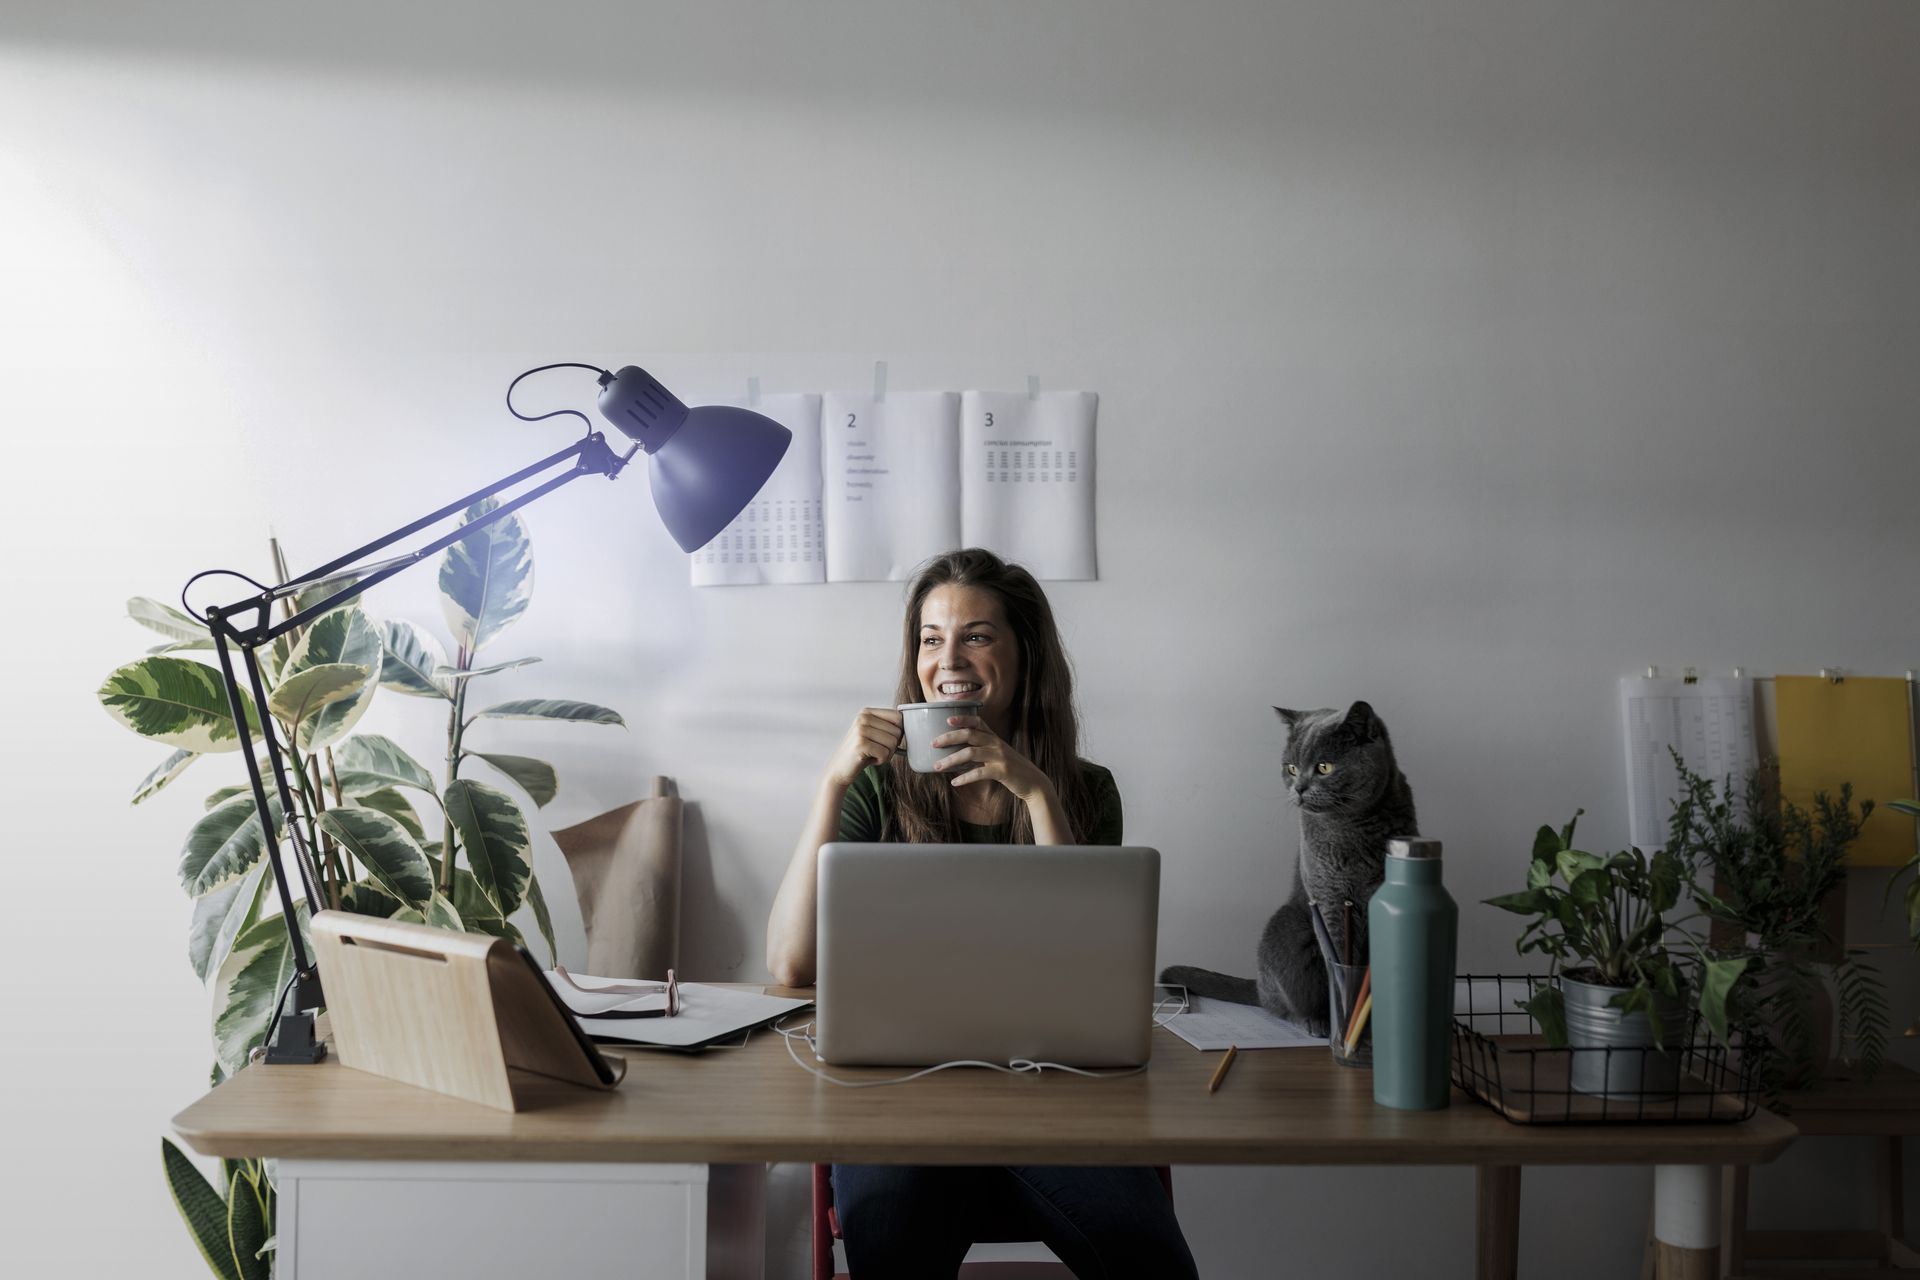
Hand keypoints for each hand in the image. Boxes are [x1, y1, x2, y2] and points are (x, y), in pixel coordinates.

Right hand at [825, 707, 903, 786]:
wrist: (840, 769)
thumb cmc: (862, 752)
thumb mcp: (874, 734)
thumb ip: (888, 726)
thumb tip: (912, 727)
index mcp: (867, 712)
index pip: (898, 716)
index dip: (898, 732)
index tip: (886, 740)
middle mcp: (863, 717)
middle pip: (898, 731)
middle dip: (892, 746)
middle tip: (876, 750)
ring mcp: (861, 730)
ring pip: (893, 743)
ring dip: (886, 754)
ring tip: (872, 754)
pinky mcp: (860, 744)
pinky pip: (885, 753)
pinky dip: (880, 760)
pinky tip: (868, 759)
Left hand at [931, 714, 1054, 803]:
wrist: (1034, 784)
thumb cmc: (1013, 770)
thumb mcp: (1000, 755)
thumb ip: (983, 750)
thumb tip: (958, 754)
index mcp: (995, 738)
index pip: (978, 722)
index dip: (963, 719)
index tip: (947, 719)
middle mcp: (997, 744)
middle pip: (969, 734)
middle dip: (949, 737)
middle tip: (933, 743)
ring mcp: (1000, 757)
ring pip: (970, 753)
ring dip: (951, 760)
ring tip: (937, 766)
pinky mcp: (1002, 771)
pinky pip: (979, 772)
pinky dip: (965, 777)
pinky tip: (954, 782)